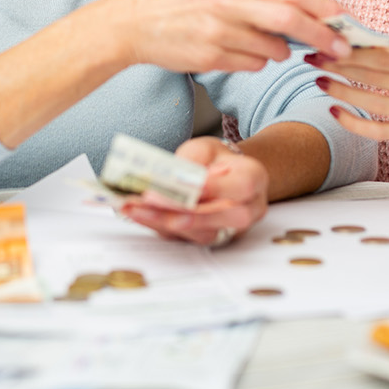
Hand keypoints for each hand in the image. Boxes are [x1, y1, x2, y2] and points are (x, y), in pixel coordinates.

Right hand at [109, 0, 352, 73]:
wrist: (135, 21)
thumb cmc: (182, 0)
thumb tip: (304, 8)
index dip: (323, 7)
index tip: (345, 20)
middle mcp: (227, 2)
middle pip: (289, 19)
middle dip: (321, 36)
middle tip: (341, 48)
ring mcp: (218, 31)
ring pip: (272, 49)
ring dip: (281, 52)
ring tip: (268, 46)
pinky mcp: (210, 57)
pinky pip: (251, 65)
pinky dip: (256, 63)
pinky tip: (239, 53)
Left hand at [119, 136, 266, 245]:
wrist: (223, 176)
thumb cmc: (216, 161)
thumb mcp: (206, 148)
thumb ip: (193, 160)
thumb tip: (171, 177)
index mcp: (254, 179)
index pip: (239, 186)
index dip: (210, 187)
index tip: (180, 183)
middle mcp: (248, 210)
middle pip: (221, 217)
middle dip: (183, 211)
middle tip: (150, 200)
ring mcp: (230, 230)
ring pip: (201, 234)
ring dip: (164, 222)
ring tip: (134, 208)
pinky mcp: (207, 241)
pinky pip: (184, 239)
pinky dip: (158, 226)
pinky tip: (137, 214)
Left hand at [310, 40, 388, 139]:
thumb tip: (352, 40)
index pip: (384, 59)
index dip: (352, 54)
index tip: (326, 46)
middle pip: (376, 80)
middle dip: (341, 69)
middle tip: (314, 61)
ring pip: (375, 106)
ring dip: (344, 93)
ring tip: (321, 81)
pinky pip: (381, 132)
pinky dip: (355, 124)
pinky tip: (335, 111)